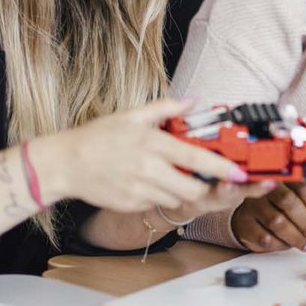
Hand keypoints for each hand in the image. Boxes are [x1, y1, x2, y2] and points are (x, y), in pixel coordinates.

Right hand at [34, 98, 273, 219]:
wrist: (65, 164)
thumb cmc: (98, 137)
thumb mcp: (132, 115)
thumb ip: (166, 108)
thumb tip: (194, 101)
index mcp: (152, 143)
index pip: (197, 159)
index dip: (222, 168)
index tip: (240, 173)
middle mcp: (149, 169)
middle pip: (193, 189)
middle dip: (203, 186)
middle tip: (201, 176)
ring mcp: (140, 190)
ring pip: (177, 199)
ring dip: (180, 191)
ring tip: (165, 175)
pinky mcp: (131, 205)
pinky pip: (157, 204)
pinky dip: (159, 196)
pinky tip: (145, 182)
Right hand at [232, 182, 305, 252]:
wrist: (251, 217)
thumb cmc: (280, 207)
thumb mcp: (304, 200)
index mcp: (284, 178)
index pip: (303, 187)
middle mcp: (266, 188)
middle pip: (288, 202)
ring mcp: (253, 205)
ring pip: (276, 221)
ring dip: (297, 236)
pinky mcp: (244, 224)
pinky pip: (265, 237)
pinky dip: (281, 244)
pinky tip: (288, 245)